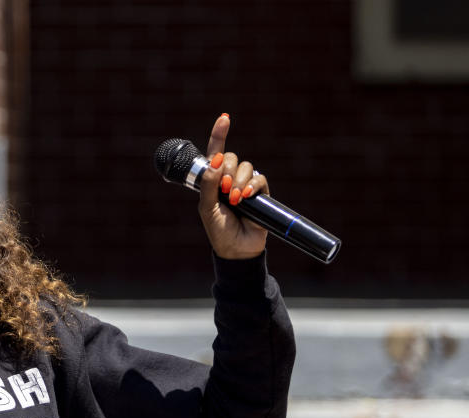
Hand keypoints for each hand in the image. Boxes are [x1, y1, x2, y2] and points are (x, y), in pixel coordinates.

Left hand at [197, 114, 268, 259]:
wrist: (237, 248)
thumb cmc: (218, 230)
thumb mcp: (207, 208)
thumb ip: (208, 184)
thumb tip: (214, 159)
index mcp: (213, 180)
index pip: (216, 152)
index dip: (220, 134)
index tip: (225, 117)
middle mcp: (229, 178)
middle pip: (230, 157)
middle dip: (226, 170)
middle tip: (223, 190)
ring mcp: (245, 184)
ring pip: (245, 166)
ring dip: (238, 181)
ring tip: (235, 200)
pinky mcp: (261, 193)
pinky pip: (259, 178)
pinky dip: (252, 185)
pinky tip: (246, 197)